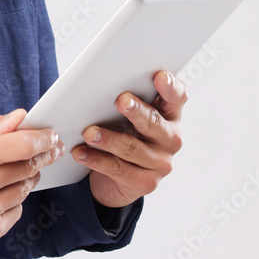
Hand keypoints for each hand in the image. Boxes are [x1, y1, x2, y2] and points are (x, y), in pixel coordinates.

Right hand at [0, 110, 63, 250]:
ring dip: (28, 176)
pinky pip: (17, 210)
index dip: (43, 138)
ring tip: (18, 169)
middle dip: (44, 155)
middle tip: (51, 149)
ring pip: (25, 188)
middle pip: (29, 166)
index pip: (22, 145)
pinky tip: (0, 192)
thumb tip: (21, 117)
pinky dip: (15, 199)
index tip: (51, 135)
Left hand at [73, 70, 186, 208]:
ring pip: (133, 148)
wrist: (116, 179)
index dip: (171, 87)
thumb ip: (124, 101)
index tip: (160, 76)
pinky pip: (118, 169)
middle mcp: (170, 139)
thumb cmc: (121, 134)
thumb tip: (102, 83)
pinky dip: (96, 160)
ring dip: (109, 139)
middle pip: (154, 122)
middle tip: (121, 100)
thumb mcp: (125, 116)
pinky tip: (80, 153)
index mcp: (169, 115)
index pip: (177, 98)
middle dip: (137, 111)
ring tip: (89, 133)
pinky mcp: (145, 183)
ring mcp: (160, 163)